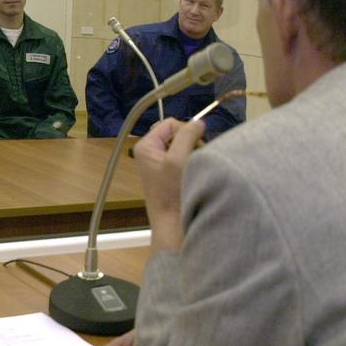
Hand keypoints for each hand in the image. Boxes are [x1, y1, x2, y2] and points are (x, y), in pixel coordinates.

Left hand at [132, 118, 204, 251]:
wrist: (174, 224)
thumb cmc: (172, 193)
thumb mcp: (177, 160)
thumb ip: (186, 136)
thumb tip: (198, 122)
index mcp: (146, 146)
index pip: (171, 124)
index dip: (186, 131)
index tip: (194, 146)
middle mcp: (151, 153)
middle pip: (179, 134)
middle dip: (192, 144)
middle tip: (194, 160)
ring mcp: (161, 164)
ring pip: (185, 147)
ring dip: (194, 154)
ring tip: (194, 170)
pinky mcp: (170, 174)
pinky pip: (186, 159)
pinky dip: (194, 164)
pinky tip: (194, 175)